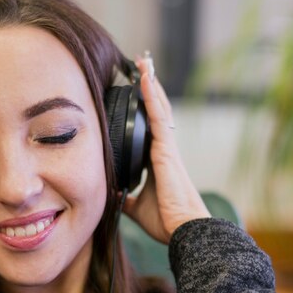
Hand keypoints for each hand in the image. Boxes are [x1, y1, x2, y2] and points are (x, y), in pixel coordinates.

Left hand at [121, 57, 210, 243]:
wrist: (183, 230)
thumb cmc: (166, 220)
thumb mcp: (135, 206)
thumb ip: (124, 197)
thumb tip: (109, 193)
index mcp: (157, 161)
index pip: (150, 127)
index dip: (145, 109)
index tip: (136, 92)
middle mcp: (164, 149)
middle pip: (156, 112)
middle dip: (149, 90)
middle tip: (142, 66)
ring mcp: (167, 147)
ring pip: (159, 108)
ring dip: (151, 84)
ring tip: (144, 62)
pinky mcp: (167, 149)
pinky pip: (159, 117)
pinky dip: (152, 96)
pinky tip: (145, 79)